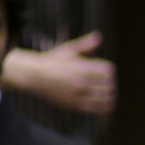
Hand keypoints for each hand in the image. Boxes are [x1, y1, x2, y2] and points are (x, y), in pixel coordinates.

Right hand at [2, 31, 116, 113]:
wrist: (34, 76)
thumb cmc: (53, 61)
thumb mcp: (68, 50)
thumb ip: (85, 45)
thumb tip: (98, 36)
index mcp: (81, 67)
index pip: (108, 70)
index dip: (108, 70)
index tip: (104, 71)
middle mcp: (81, 81)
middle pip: (109, 83)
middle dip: (109, 82)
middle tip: (106, 82)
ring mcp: (78, 94)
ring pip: (106, 97)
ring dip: (109, 94)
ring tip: (107, 92)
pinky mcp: (75, 105)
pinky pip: (98, 108)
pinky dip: (105, 105)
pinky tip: (105, 102)